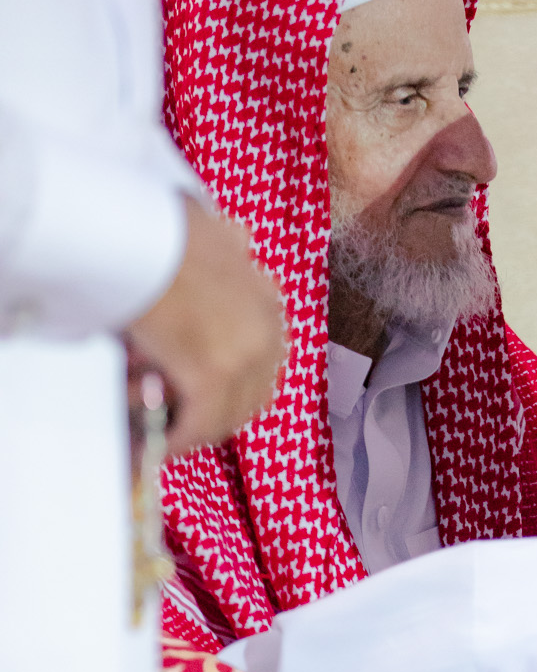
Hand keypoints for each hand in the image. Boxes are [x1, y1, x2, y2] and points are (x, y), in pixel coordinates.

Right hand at [125, 198, 284, 455]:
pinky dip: (178, 440)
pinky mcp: (214, 376)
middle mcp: (266, 330)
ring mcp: (245, 356)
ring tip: (154, 425)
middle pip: (248, 395)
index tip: (197, 393)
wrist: (133, 230)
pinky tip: (158, 445)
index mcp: (267, 298)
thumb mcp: (211, 228)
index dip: (229, 383)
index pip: (259, 361)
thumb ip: (230, 241)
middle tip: (172, 416)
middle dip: (210, 410)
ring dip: (190, 427)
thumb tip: (240, 238)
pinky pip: (200, 425)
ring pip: (226, 416)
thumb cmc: (159, 226)